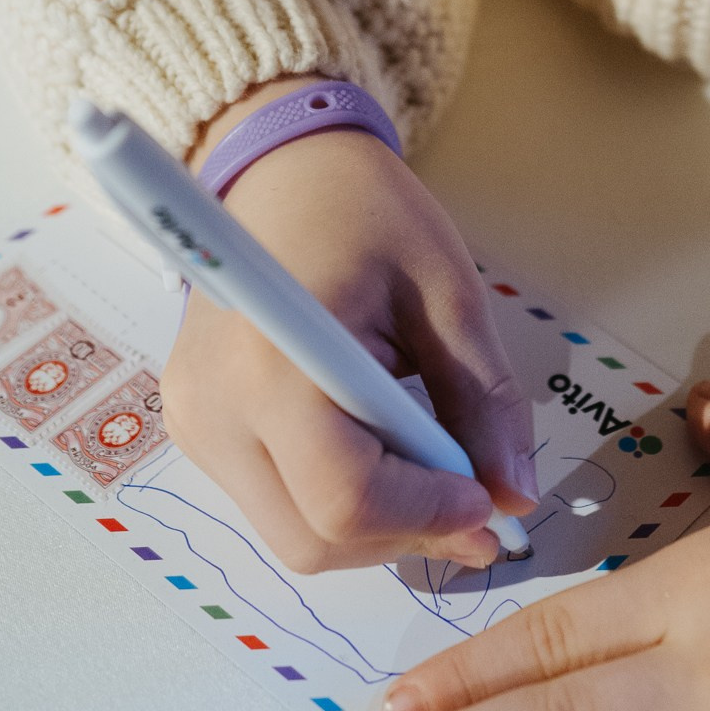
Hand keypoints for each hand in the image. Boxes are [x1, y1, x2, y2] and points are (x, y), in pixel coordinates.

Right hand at [162, 85, 537, 572]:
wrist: (280, 171)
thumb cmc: (366, 213)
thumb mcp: (449, 295)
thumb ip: (485, 402)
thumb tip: (515, 498)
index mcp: (273, 362)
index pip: (345, 498)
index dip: (428, 515)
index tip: (487, 498)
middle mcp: (215, 407)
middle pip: (315, 539)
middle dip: (405, 532)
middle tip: (473, 498)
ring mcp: (195, 422)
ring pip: (294, 536)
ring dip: (375, 523)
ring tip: (426, 461)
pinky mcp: (194, 429)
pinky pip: (274, 504)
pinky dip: (337, 501)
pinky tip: (376, 445)